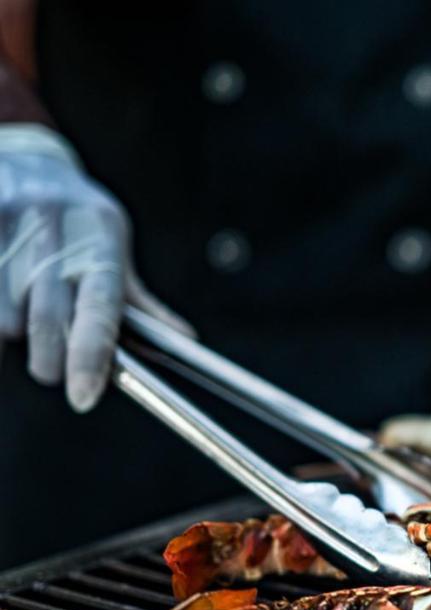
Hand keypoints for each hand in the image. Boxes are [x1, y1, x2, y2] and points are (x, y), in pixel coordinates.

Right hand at [0, 123, 189, 411]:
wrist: (32, 163)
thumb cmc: (80, 221)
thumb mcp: (113, 250)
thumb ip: (138, 301)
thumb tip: (184, 341)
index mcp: (98, 247)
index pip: (99, 311)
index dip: (90, 358)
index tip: (83, 397)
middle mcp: (53, 236)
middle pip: (45, 325)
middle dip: (49, 359)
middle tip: (53, 368)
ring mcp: (8, 229)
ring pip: (5, 319)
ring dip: (14, 332)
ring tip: (24, 315)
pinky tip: (5, 303)